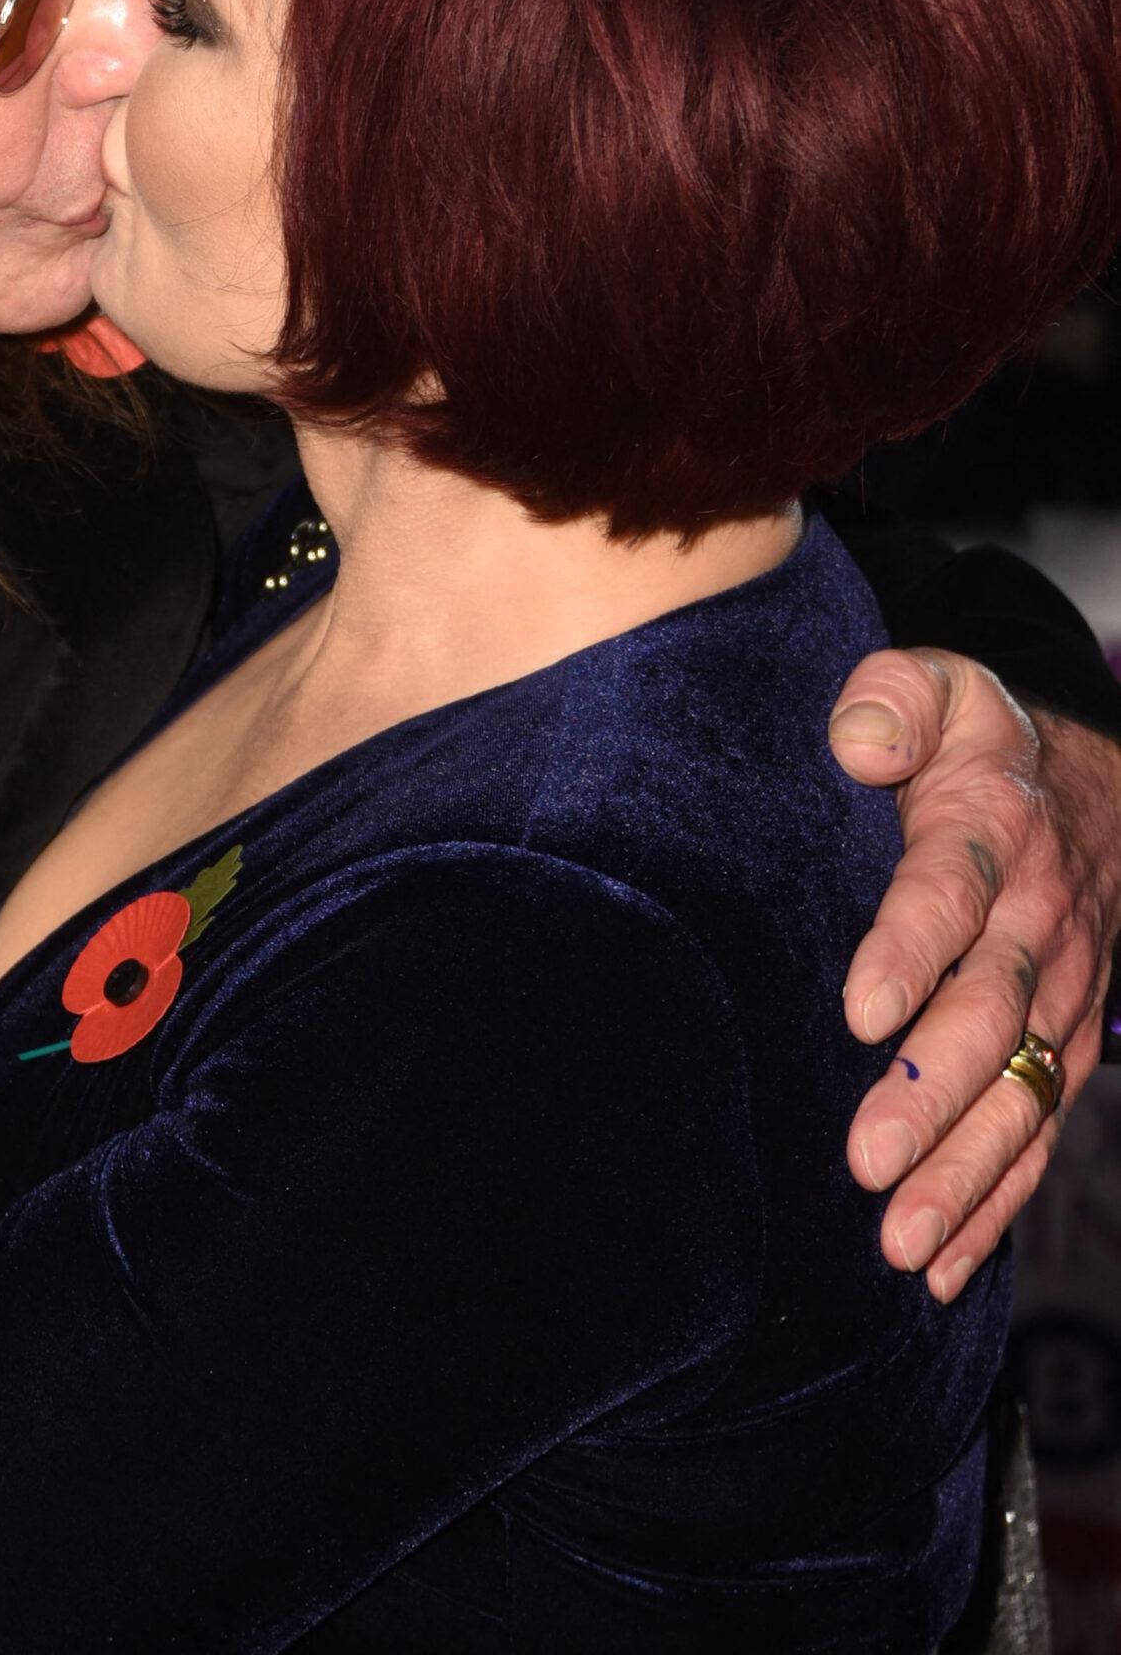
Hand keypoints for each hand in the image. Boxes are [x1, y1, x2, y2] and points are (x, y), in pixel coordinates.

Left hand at [831, 648, 1120, 1297]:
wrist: (1091, 777)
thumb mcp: (936, 685)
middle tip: (865, 1160)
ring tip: (899, 1242)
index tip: (862, 1013)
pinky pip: (1036, 1130)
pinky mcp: (1063, 1043)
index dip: (910, 953)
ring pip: (1018, 1097)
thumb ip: (890, 701)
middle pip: (988, 1021)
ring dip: (963, 1174)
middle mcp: (1038, 927)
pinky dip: (997, 1202)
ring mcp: (1060, 996)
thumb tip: (859, 741)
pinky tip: (942, 1264)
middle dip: (933, 1097)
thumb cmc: (977, 735)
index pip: (948, 897)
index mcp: (992, 834)